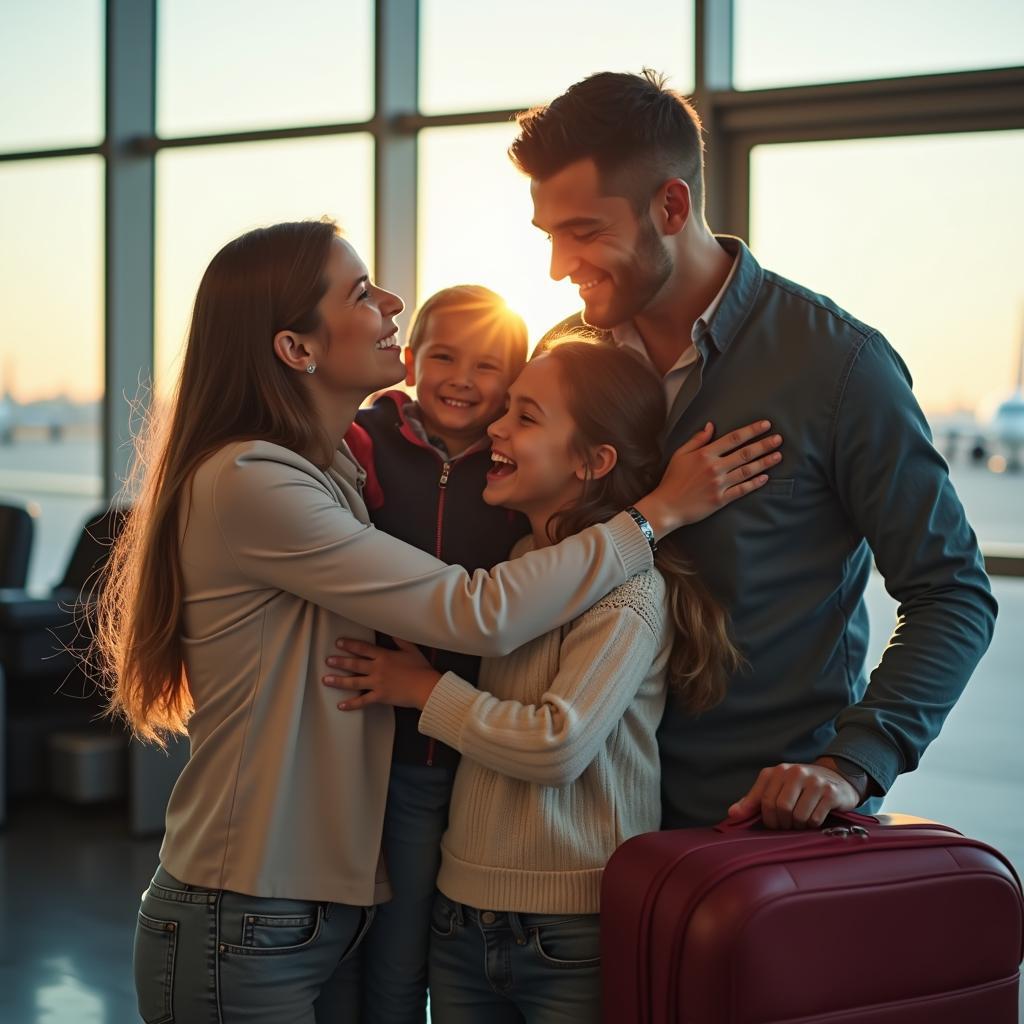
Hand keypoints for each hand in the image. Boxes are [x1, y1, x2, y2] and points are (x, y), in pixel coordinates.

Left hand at [323, 637, 441, 710]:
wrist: (426, 687)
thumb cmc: (421, 668)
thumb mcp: (411, 649)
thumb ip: (399, 640)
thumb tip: (391, 631)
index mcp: (384, 656)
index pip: (363, 648)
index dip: (350, 645)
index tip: (339, 643)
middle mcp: (377, 669)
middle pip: (354, 664)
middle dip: (339, 662)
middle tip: (328, 660)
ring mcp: (377, 683)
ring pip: (354, 682)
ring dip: (339, 681)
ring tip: (326, 680)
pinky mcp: (380, 697)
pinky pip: (363, 701)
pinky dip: (351, 704)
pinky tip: (340, 705)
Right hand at [633, 421, 782, 537]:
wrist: (667, 506)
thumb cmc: (672, 479)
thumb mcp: (680, 454)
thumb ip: (696, 440)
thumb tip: (710, 425)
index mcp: (705, 454)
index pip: (733, 438)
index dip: (751, 431)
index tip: (765, 425)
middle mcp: (715, 467)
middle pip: (745, 453)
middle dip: (764, 445)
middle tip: (779, 439)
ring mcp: (719, 484)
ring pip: (747, 471)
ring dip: (764, 462)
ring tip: (778, 456)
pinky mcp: (721, 499)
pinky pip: (742, 490)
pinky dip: (755, 483)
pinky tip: (765, 478)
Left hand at [727, 760, 860, 829]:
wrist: (837, 778)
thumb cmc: (799, 788)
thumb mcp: (775, 789)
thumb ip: (753, 801)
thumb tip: (733, 814)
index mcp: (777, 771)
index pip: (765, 800)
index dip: (767, 819)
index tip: (772, 825)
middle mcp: (795, 772)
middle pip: (781, 808)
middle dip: (783, 824)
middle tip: (788, 825)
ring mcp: (814, 781)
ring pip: (798, 815)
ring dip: (798, 826)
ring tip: (801, 822)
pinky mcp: (830, 792)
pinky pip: (815, 818)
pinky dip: (812, 825)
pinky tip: (815, 819)